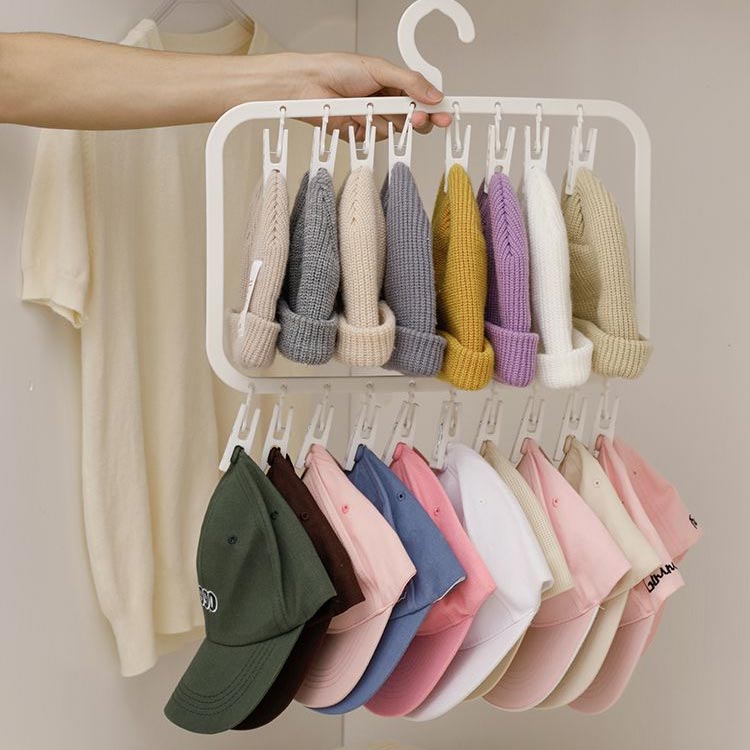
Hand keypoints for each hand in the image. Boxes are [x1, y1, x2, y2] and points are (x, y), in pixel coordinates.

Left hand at [278, 52, 452, 139]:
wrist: (309, 85)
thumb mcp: (380, 69)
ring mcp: (374, 121)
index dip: (435, 108)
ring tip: (373, 106)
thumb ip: (410, 82)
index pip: (422, 100)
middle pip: (414, 120)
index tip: (447, 115)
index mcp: (394, 86)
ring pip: (395, 130)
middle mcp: (386, 105)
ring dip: (388, 120)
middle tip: (420, 118)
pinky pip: (376, 137)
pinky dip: (370, 127)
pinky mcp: (361, 136)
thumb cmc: (338, 69)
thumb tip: (433, 94)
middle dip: (418, 120)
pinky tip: (359, 115)